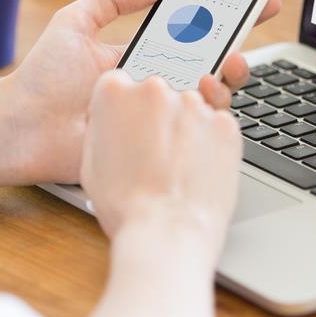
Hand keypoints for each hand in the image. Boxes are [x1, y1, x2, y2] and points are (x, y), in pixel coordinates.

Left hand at [7, 0, 279, 183]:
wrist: (21, 127)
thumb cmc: (42, 78)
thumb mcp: (74, 22)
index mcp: (140, 57)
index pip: (190, 34)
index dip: (222, 17)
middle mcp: (154, 85)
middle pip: (209, 63)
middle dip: (237, 42)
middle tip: (251, 26)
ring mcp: (157, 114)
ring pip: (208, 95)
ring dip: (228, 74)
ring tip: (230, 60)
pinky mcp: (154, 142)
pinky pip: (192, 127)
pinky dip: (208, 108)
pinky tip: (207, 91)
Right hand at [80, 70, 241, 252]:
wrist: (167, 232)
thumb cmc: (126, 206)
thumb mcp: (91, 162)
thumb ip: (104, 128)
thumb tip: (114, 120)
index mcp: (114, 93)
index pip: (121, 84)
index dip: (126, 110)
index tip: (131, 127)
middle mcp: (155, 89)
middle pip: (157, 94)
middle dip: (156, 118)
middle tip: (154, 153)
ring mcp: (194, 104)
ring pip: (189, 109)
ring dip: (185, 129)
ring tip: (176, 167)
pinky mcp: (224, 123)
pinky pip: (216, 126)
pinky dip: (211, 142)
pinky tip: (197, 168)